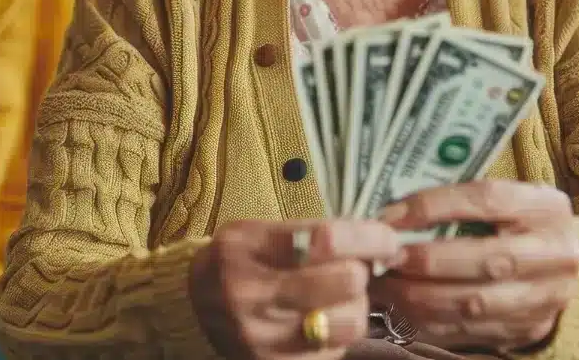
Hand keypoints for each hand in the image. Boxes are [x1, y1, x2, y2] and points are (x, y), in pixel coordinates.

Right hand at [189, 218, 405, 358]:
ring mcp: (262, 336)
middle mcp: (250, 293)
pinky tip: (325, 320)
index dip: (368, 238)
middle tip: (357, 268)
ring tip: (342, 298)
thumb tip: (376, 239)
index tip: (386, 239)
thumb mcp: (259, 232)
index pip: (325, 239)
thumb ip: (311, 232)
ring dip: (356, 307)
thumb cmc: (237, 261)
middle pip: (344, 281)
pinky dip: (340, 333)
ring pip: (348, 322)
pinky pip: (335, 352)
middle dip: (362, 271)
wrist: (192, 306)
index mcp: (246, 248)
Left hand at [372, 181, 578, 352]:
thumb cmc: (516, 222)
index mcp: (547, 208)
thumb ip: (461, 199)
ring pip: (476, 303)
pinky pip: (471, 330)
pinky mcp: (529, 328)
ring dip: (421, 297)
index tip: (391, 215)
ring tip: (386, 286)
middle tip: (387, 257)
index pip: (487, 200)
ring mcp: (546, 297)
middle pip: (486, 259)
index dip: (434, 206)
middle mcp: (555, 253)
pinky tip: (402, 309)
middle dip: (428, 260)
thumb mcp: (506, 199)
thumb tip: (393, 211)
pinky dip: (430, 321)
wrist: (559, 262)